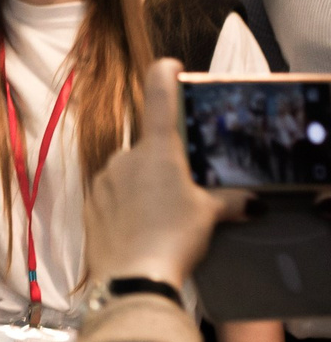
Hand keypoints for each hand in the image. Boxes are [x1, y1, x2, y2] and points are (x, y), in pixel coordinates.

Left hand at [87, 59, 241, 288]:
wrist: (131, 276)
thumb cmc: (173, 237)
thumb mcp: (209, 216)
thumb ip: (229, 202)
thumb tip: (251, 202)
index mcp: (157, 149)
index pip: (160, 97)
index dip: (165, 76)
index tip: (170, 65)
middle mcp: (125, 156)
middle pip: (149, 148)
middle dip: (165, 164)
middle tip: (184, 191)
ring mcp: (103, 180)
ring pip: (129, 174)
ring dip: (145, 187)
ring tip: (163, 219)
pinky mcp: (89, 204)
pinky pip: (112, 196)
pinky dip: (126, 206)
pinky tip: (140, 228)